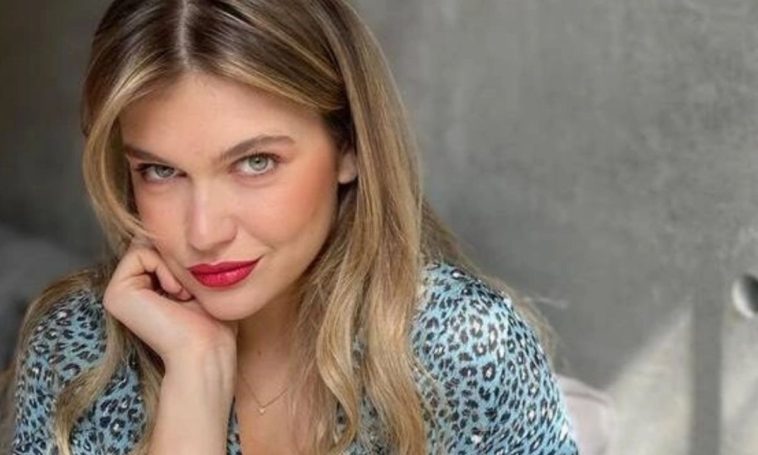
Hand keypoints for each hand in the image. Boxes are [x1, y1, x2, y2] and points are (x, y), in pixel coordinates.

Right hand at [103, 236, 237, 368]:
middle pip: (153, 242)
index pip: (163, 246)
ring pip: (147, 245)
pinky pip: (140, 253)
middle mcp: (130, 289)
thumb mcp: (203, 281)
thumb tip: (190, 231)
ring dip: (173, 264)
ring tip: (184, 294)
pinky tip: (174, 292)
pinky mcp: (115, 293)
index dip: (184, 253)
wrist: (206, 349)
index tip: (197, 285)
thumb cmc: (213, 321)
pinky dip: (163, 266)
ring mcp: (119, 292)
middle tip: (190, 289)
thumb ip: (188, 257)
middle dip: (177, 256)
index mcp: (147, 288)